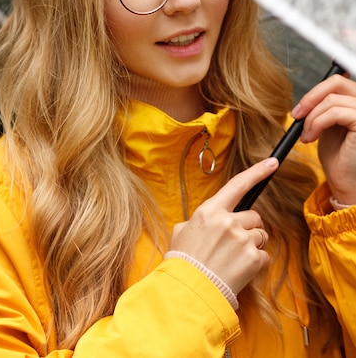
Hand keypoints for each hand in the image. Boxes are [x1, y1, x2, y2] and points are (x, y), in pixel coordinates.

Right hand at [169, 158, 278, 294]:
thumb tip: (205, 221)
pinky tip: (240, 270)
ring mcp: (242, 239)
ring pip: (261, 235)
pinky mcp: (253, 258)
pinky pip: (264, 255)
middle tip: (235, 244)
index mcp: (210, 211)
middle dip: (249, 227)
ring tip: (234, 259)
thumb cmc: (183, 262)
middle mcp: (228, 221)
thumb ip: (197, 221)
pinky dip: (256, 263)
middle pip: (254, 216)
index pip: (238, 185)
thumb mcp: (181, 232)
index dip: (257, 172)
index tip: (273, 163)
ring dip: (252, 245)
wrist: (189, 291)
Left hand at [291, 74, 355, 204]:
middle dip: (311, 98)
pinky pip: (335, 113)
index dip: (316, 90)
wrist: (344, 183)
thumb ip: (326, 105)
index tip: (300, 108)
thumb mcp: (328, 123)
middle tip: (296, 115)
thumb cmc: (338, 156)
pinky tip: (311, 138)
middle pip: (337, 82)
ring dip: (311, 117)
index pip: (340, 80)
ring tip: (306, 135)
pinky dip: (317, 123)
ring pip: (332, 100)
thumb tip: (313, 91)